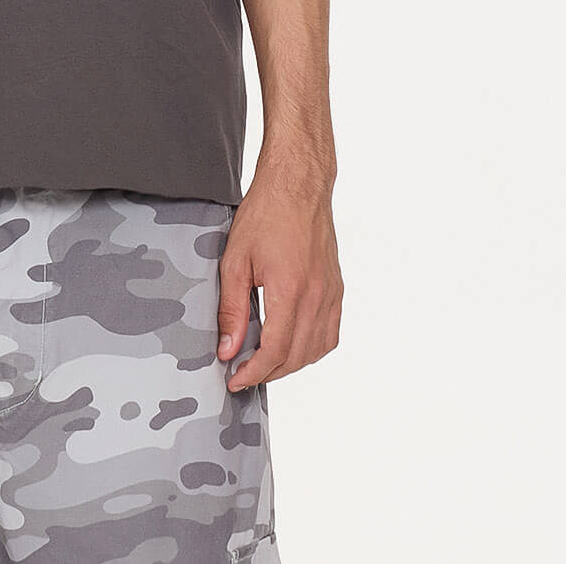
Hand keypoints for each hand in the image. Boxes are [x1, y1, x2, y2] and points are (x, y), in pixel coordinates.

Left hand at [217, 158, 342, 391]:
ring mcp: (331, 294)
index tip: (235, 378)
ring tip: (265, 361)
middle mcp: (317, 297)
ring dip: (291, 364)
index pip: (275, 351)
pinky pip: (330, 333)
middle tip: (244, 372)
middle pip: (296, 357)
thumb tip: (228, 348)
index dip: (253, 372)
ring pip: (316, 350)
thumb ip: (232, 308)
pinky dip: (312, 348)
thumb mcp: (235, 259)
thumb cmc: (266, 214)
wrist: (298, 186)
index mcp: (290, 290)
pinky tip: (293, 344)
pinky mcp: (337, 288)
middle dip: (268, 372)